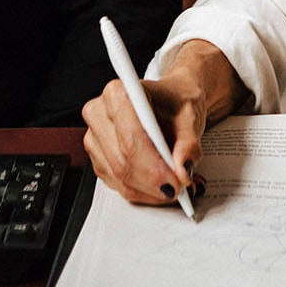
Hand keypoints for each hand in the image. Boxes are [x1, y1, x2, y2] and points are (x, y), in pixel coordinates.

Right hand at [81, 73, 209, 205]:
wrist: (170, 103)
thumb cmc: (175, 102)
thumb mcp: (190, 116)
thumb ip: (188, 143)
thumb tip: (183, 169)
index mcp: (117, 94)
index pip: (130, 138)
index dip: (153, 165)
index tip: (175, 180)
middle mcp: (99, 114)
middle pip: (122, 162)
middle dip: (153, 182)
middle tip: (180, 187)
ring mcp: (95, 139)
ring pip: (120, 179)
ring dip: (150, 191)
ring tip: (177, 185)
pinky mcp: (99, 160)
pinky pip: (118, 186)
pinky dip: (144, 192)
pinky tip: (162, 184)